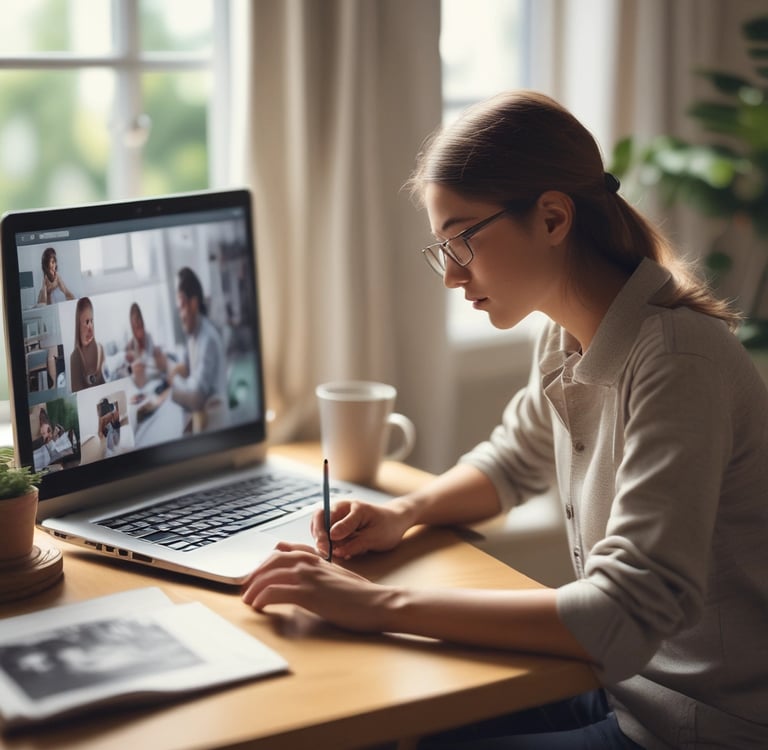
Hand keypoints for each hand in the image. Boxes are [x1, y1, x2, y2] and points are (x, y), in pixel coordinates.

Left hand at [241, 542, 394, 631]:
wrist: (379, 602)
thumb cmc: (362, 594)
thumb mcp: (339, 576)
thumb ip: (321, 573)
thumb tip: (305, 577)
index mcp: (318, 557)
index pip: (284, 550)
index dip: (267, 561)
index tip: (257, 572)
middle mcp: (311, 562)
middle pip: (272, 560)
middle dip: (255, 573)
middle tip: (246, 588)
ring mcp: (309, 576)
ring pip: (269, 575)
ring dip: (254, 587)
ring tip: (247, 600)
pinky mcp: (308, 594)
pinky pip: (275, 592)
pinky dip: (262, 598)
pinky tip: (259, 607)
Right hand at [310, 499, 410, 560]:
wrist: (395, 522)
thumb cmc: (387, 526)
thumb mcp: (374, 535)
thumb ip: (354, 542)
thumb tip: (334, 547)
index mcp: (349, 506)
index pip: (325, 516)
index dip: (322, 533)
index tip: (326, 548)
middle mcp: (340, 510)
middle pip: (318, 521)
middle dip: (320, 539)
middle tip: (326, 554)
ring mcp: (338, 518)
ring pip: (322, 531)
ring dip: (328, 544)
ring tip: (345, 552)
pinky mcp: (339, 528)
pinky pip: (329, 538)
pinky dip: (333, 546)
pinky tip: (346, 551)